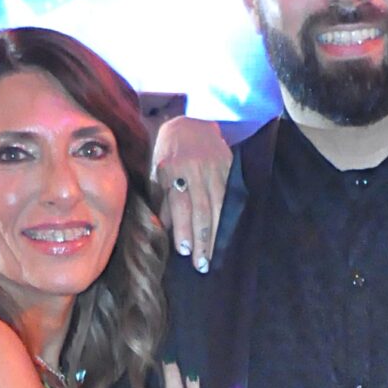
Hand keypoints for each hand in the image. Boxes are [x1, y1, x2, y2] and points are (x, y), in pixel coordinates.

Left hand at [151, 116, 231, 272]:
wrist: (190, 123)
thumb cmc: (169, 153)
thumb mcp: (158, 172)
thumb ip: (161, 199)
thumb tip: (161, 228)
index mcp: (171, 168)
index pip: (180, 204)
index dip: (183, 228)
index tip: (185, 251)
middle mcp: (194, 168)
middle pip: (200, 209)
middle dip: (201, 239)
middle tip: (202, 264)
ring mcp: (214, 167)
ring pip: (218, 206)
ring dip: (216, 234)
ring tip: (213, 256)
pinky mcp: (228, 167)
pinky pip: (229, 197)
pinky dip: (228, 217)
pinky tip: (226, 235)